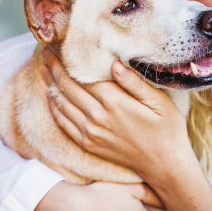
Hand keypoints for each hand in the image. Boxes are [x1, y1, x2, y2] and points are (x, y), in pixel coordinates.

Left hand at [43, 49, 211, 210]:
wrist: (164, 164)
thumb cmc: (167, 129)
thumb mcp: (160, 102)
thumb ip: (135, 83)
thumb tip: (114, 64)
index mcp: (115, 102)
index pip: (82, 76)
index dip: (67, 60)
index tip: (59, 45)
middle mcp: (97, 117)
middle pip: (67, 87)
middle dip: (55, 68)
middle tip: (46, 52)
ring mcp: (90, 133)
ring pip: (61, 104)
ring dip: (51, 85)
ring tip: (44, 68)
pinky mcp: (88, 144)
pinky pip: (63, 123)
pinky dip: (54, 107)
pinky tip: (52, 97)